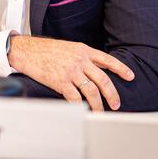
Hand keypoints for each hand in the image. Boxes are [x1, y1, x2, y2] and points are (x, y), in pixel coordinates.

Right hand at [8, 36, 134, 111]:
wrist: (26, 51)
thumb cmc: (44, 50)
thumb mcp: (68, 47)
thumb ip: (83, 57)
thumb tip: (97, 67)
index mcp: (83, 50)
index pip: (107, 60)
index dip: (121, 69)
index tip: (130, 76)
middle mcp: (79, 61)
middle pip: (103, 79)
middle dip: (112, 94)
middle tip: (116, 104)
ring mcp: (71, 72)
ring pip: (92, 91)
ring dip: (98, 104)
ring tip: (100, 111)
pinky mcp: (60, 82)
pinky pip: (75, 97)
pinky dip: (80, 106)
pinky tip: (82, 109)